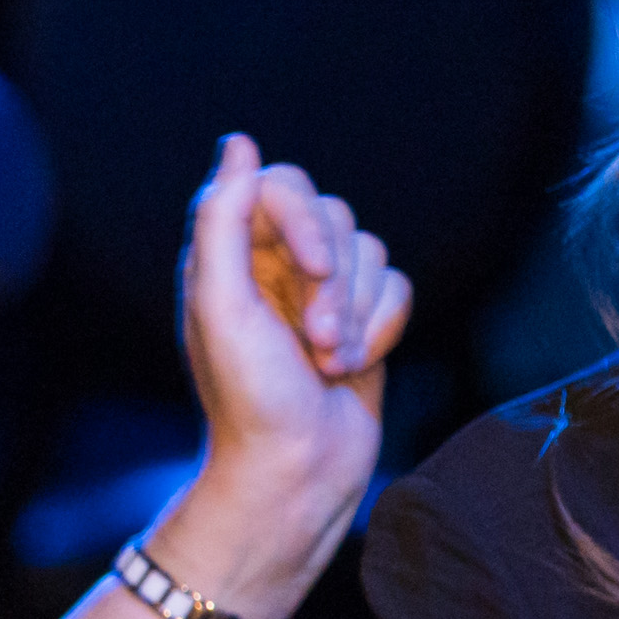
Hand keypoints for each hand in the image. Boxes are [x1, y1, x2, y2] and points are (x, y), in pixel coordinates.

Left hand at [145, 135, 410, 618]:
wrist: (296, 476)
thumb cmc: (250, 399)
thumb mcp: (220, 306)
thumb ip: (221, 218)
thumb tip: (237, 142)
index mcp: (228, 254)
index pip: (281, 185)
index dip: (306, 221)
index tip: (315, 268)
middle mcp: (274, 264)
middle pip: (334, 216)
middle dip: (335, 284)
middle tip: (314, 342)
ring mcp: (321, 292)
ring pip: (371, 251)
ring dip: (357, 315)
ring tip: (327, 364)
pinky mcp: (362, 320)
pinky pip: (398, 286)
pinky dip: (383, 328)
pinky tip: (351, 368)